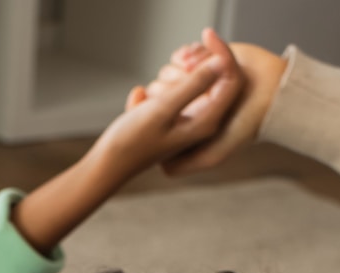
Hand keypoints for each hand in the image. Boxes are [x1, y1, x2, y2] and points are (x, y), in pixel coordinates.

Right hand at [88, 48, 242, 184]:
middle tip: (174, 63)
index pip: (232, 79)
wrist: (107, 164)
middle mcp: (202, 123)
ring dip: (167, 78)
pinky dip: (155, 91)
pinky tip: (137, 101)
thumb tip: (221, 63)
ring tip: (146, 95)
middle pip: (213, 78)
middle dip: (193, 65)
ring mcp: (186, 121)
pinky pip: (170, 92)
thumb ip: (193, 86)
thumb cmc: (132, 141)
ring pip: (189, 82)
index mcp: (207, 122)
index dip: (222, 54)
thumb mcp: (163, 109)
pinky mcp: (171, 119)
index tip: (202, 41)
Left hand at [139, 29, 287, 175]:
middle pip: (157, 89)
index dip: (155, 105)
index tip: (165, 102)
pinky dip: (193, 52)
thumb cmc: (243, 125)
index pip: (152, 114)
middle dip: (173, 85)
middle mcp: (185, 107)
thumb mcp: (210, 155)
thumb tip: (155, 165)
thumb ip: (181, 166)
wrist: (272, 92)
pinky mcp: (203, 61)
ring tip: (202, 71)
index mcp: (183, 128)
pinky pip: (183, 54)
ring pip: (168, 70)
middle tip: (190, 87)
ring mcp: (193, 84)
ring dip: (184, 68)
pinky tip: (205, 58)